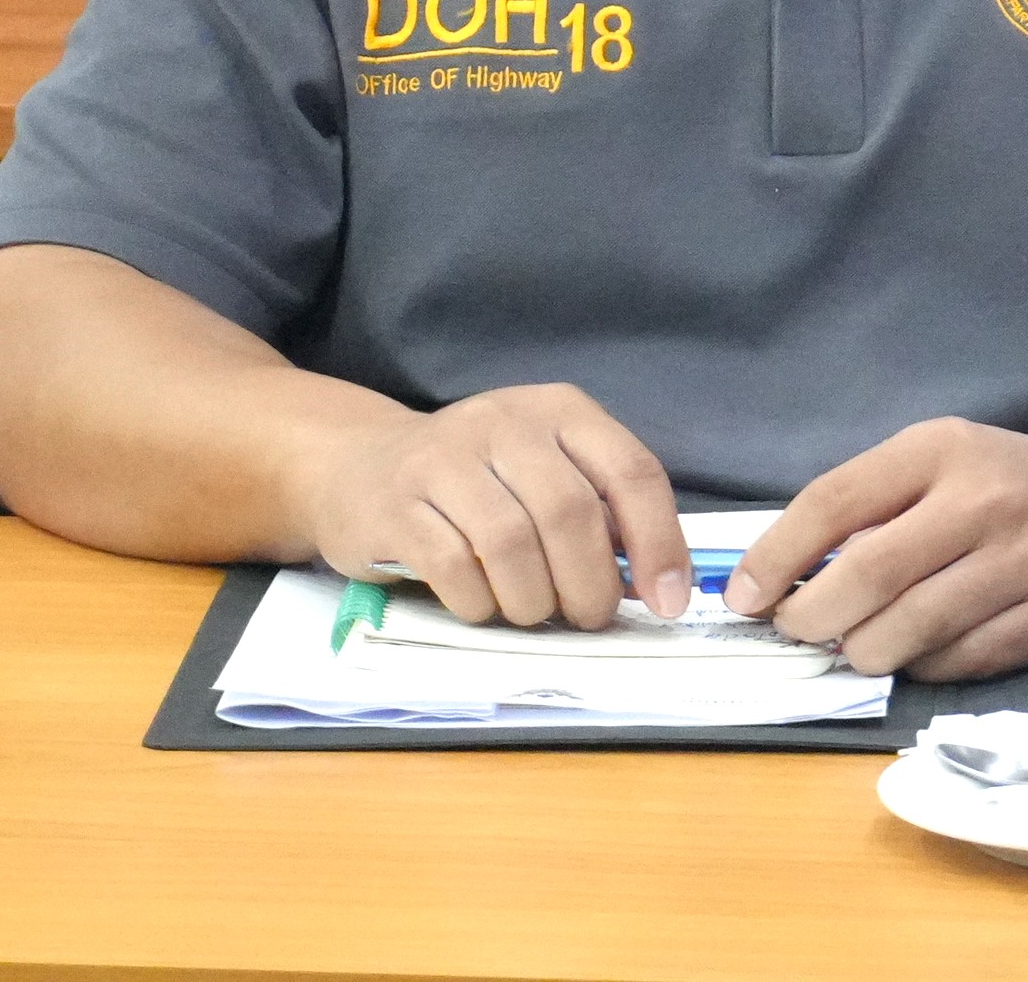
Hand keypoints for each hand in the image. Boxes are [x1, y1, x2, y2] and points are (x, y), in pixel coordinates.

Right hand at [292, 384, 689, 628]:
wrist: (360, 467)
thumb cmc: (476, 483)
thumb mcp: (544, 473)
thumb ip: (600, 513)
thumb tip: (656, 583)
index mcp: (559, 410)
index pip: (630, 471)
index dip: (658, 542)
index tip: (667, 601)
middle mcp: (503, 421)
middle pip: (569, 512)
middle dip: (590, 583)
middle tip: (588, 617)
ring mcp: (444, 458)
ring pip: (511, 543)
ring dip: (533, 600)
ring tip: (531, 611)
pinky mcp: (396, 503)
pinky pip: (453, 567)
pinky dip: (478, 603)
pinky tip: (480, 604)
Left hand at [724, 419, 1027, 678]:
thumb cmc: (999, 478)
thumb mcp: (934, 459)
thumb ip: (866, 505)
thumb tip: (782, 577)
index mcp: (942, 450)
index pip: (835, 502)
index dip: (776, 555)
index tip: (743, 593)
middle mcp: (982, 505)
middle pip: (868, 576)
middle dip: (810, 615)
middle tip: (793, 627)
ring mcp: (1020, 568)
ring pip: (907, 633)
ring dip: (860, 649)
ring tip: (853, 640)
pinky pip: (953, 663)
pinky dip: (916, 665)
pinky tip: (912, 648)